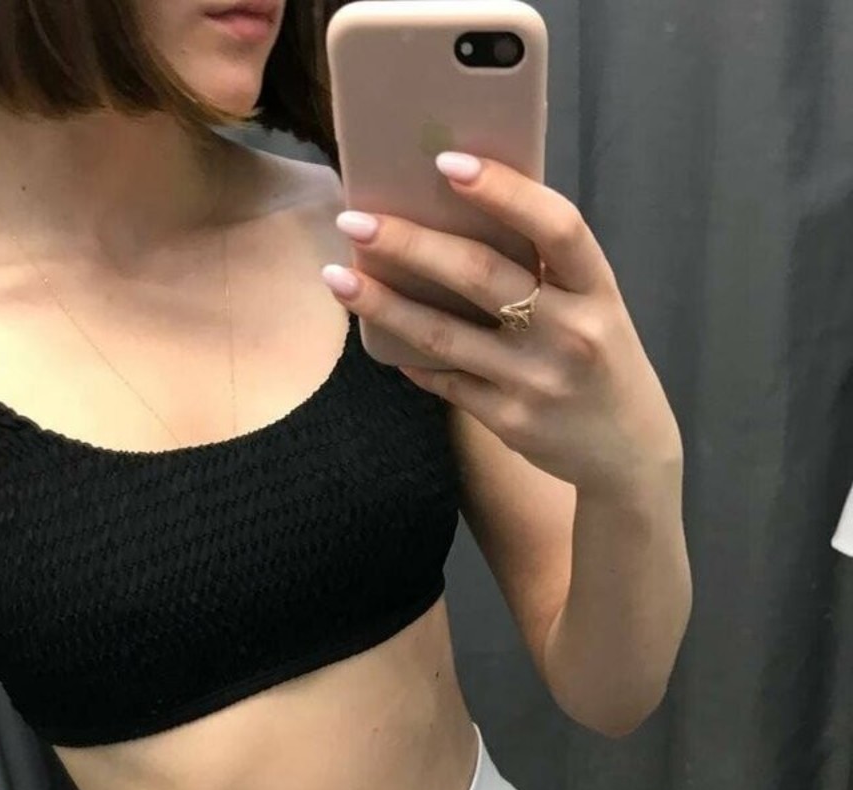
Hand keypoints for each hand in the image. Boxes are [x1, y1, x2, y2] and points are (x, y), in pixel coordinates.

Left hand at [323, 152, 682, 499]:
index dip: (504, 191)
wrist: (628, 450)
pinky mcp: (510, 420)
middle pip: (481, 275)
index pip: (556, 226)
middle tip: (355, 219)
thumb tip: (460, 209)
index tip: (447, 162)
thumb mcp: (593, 305)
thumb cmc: (598, 357)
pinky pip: (445, 380)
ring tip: (337, 277)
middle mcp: (571, 333)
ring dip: (384, 304)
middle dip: (411, 243)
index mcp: (598, 289)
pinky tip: (377, 335)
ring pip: (445, 334)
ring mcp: (537, 381)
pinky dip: (409, 355)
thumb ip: (546, 266)